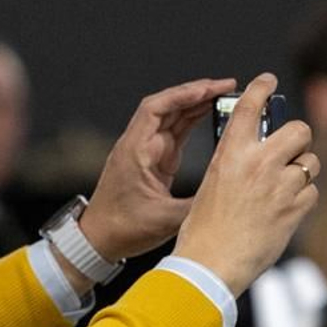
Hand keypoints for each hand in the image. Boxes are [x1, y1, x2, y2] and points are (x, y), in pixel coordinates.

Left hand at [74, 77, 238, 267]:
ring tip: (225, 96)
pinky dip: (193, 121)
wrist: (99, 240)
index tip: (209, 87)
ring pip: (173, 117)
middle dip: (196, 93)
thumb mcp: (164, 220)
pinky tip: (212, 115)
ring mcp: (147, 151)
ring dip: (197, 105)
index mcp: (135, 151)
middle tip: (227, 86)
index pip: (156, 108)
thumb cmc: (120, 229)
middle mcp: (139, 145)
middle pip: (167, 106)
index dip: (183, 93)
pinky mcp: (154, 160)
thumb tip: (228, 191)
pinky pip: (176, 132)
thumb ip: (197, 205)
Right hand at [172, 73, 318, 294]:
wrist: (210, 264)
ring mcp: (281, 185)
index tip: (267, 80)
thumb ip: (235, 163)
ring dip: (302, 172)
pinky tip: (283, 211)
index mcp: (232, 154)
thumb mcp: (212, 185)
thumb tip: (257, 151)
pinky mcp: (295, 209)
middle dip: (298, 139)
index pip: (250, 106)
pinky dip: (302, 200)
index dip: (260, 87)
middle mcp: (259, 163)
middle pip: (299, 130)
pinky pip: (312, 192)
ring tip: (283, 189)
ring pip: (311, 162)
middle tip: (289, 152)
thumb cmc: (204, 230)